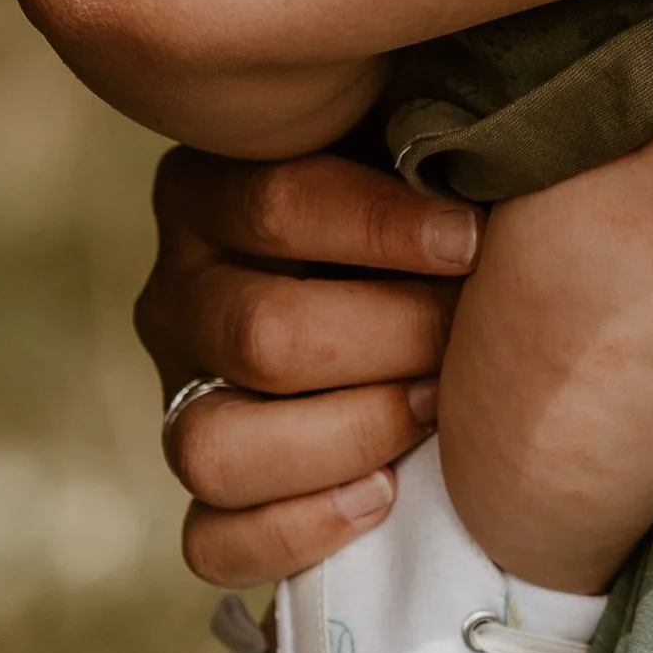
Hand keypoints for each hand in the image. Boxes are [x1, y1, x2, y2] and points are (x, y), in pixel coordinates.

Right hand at [136, 146, 480, 586]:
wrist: (423, 293)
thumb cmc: (427, 199)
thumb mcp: (408, 135)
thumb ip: (422, 121)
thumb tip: (475, 111)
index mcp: (210, 189)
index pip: (277, 205)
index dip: (385, 227)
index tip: (473, 240)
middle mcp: (177, 295)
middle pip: (262, 337)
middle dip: (391, 339)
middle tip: (465, 334)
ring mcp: (181, 399)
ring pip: (215, 448)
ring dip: (349, 436)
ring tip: (433, 410)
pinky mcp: (206, 491)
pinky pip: (211, 542)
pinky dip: (298, 531)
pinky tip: (384, 494)